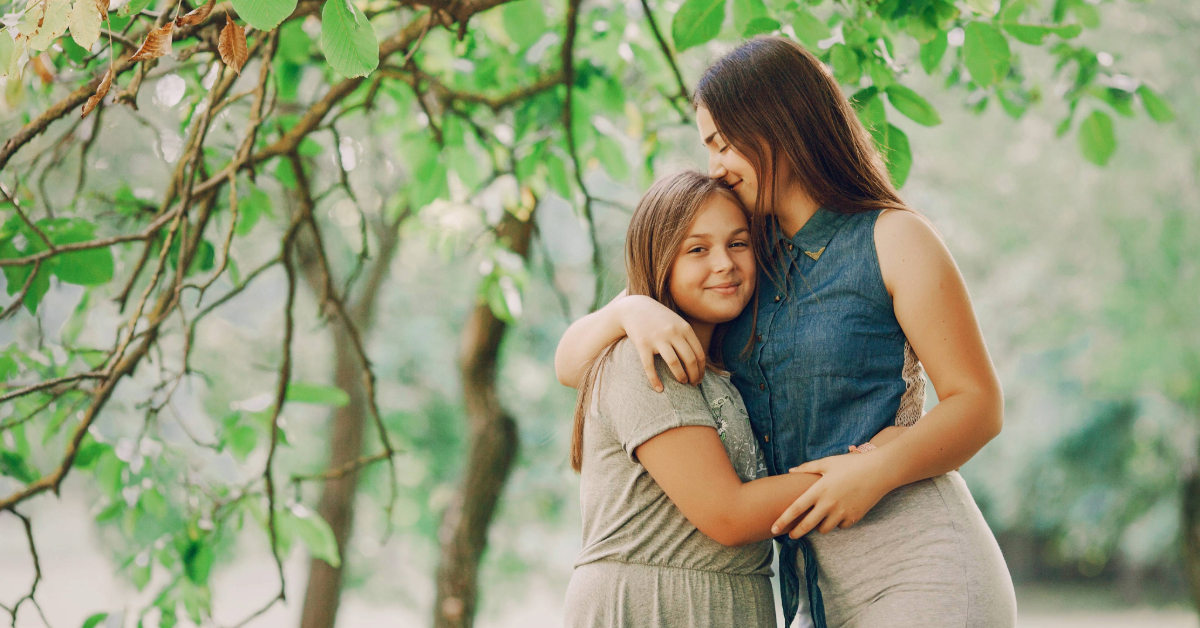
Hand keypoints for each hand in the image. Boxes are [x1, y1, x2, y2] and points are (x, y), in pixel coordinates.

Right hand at [617, 295, 705, 389]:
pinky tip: (659, 389)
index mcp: (685, 328)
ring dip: (680, 377)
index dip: (701, 370)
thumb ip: (687, 337)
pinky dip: (655, 380)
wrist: (633, 308)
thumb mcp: (677, 322)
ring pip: (674, 363)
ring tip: (682, 383)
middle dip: (694, 375)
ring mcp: (657, 338)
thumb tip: (700, 361)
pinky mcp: (643, 344)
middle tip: (693, 384)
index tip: (700, 378)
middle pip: (690, 360)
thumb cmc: (658, 319)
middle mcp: (673, 332)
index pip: (699, 354)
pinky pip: (650, 367)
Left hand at [769, 452, 893, 538]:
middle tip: (790, 535)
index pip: (796, 508)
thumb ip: (807, 468)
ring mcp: (842, 513)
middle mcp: (829, 504)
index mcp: (819, 490)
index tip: (773, 528)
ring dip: (819, 526)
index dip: (783, 520)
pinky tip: (839, 513)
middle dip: (796, 532)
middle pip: (807, 525)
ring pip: (824, 529)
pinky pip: (841, 526)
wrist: (880, 471)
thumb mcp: (828, 462)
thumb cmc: (852, 464)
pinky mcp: (854, 518)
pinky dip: (837, 522)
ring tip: (819, 518)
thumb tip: (791, 471)